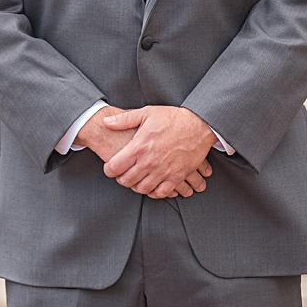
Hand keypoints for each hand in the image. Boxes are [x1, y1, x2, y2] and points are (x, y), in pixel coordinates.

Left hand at [98, 106, 216, 198]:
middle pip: (126, 181)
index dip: (108, 170)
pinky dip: (155, 192)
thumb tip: (106, 122)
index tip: (110, 168)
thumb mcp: (146, 113)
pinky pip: (162, 193)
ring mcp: (164, 171)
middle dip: (121, 179)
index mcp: (139, 147)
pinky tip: (152, 186)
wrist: (199, 124)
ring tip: (137, 180)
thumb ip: (124, 119)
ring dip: (137, 186)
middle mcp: (149, 162)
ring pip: (142, 189)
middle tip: (123, 175)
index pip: (114, 167)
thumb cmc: (172, 118)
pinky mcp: (177, 176)